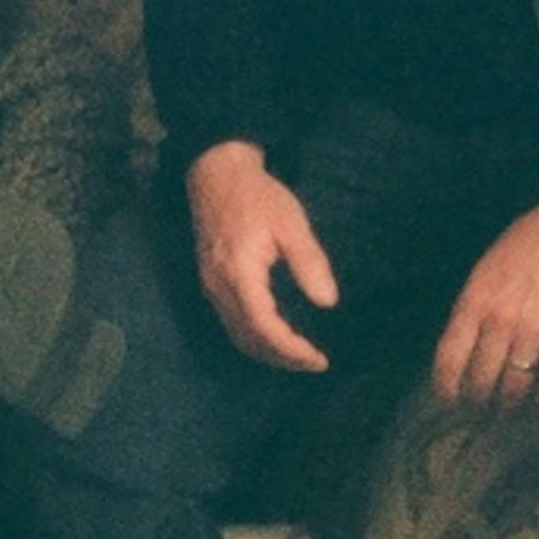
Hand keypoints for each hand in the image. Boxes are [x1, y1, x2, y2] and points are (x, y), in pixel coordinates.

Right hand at [185, 142, 335, 373]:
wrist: (215, 175)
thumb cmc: (258, 197)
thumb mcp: (291, 223)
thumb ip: (308, 262)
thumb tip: (327, 302)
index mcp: (239, 273)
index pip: (264, 327)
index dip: (291, 349)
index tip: (319, 359)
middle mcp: (219, 286)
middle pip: (248, 338)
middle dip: (281, 358)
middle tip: (315, 363)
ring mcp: (210, 286)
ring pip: (236, 334)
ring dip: (267, 353)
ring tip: (298, 357)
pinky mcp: (210, 282)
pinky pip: (230, 323)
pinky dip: (254, 339)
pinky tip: (274, 338)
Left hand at [432, 205, 538, 412]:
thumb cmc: (525, 243)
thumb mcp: (484, 270)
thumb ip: (473, 306)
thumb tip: (465, 341)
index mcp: (473, 302)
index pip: (449, 357)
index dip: (445, 385)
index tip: (447, 398)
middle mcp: (500, 322)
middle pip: (481, 378)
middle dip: (478, 401)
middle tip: (479, 411)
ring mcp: (534, 331)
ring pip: (515, 385)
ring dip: (510, 405)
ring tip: (507, 413)